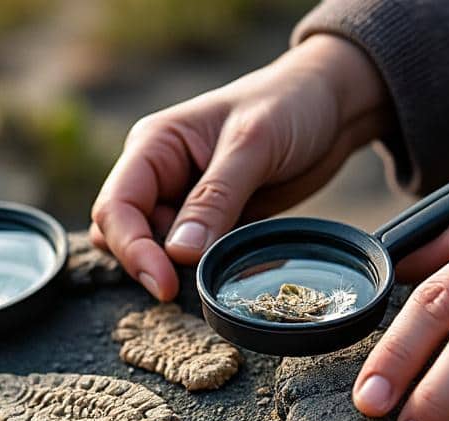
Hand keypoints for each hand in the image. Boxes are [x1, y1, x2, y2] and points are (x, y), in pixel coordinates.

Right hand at [90, 34, 389, 299]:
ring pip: (153, 251)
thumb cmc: (290, 105)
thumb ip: (215, 198)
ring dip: (172, 271)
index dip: (132, 250)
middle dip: (148, 264)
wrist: (332, 107)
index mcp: (154, 146)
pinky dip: (198, 271)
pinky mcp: (210, 223)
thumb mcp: (253, 145)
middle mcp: (158, 176)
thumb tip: (178, 253)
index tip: (164, 285)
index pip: (116, 207)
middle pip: (125, 235)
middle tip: (186, 286)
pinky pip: (188, 257)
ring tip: (211, 273)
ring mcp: (182, 201)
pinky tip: (224, 271)